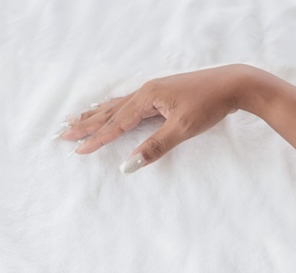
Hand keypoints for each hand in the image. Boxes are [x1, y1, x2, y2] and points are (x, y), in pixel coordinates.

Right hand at [59, 64, 266, 170]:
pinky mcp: (162, 93)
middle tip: (62, 132)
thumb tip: (130, 164)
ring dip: (96, 113)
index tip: (77, 149)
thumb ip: (155, 147)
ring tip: (77, 117)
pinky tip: (110, 107)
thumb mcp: (183, 129)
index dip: (96, 138)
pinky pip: (130, 101)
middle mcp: (146, 92)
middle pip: (109, 111)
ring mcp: (154, 90)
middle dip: (86, 123)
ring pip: (117, 105)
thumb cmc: (210, 105)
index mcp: (147, 98)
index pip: (116, 124)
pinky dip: (114, 107)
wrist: (233, 84)